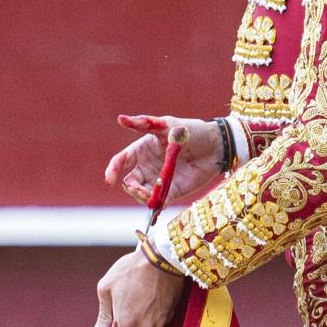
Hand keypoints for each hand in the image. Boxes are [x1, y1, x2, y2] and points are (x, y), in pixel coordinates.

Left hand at [90, 248, 185, 326]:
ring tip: (137, 295)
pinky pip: (156, 319)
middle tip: (122, 305)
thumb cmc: (130, 270)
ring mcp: (159, 322)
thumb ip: (102, 316)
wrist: (161, 257)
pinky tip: (149, 294)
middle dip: (125, 326)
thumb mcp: (107, 288)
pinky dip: (152, 311)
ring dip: (139, 318)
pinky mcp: (170, 314)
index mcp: (126, 324)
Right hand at [104, 114, 220, 206]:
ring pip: (140, 195)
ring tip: (152, 198)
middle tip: (141, 190)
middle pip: (129, 182)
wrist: (216, 147)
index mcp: (141, 150)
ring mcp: (157, 181)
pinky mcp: (170, 193)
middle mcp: (146, 167)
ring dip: (142, 198)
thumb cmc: (191, 131)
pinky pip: (157, 204)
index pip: (120, 162)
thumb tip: (120, 118)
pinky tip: (158, 206)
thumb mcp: (168, 125)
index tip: (109, 181)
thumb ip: (145, 124)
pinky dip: (154, 207)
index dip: (112, 171)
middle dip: (131, 188)